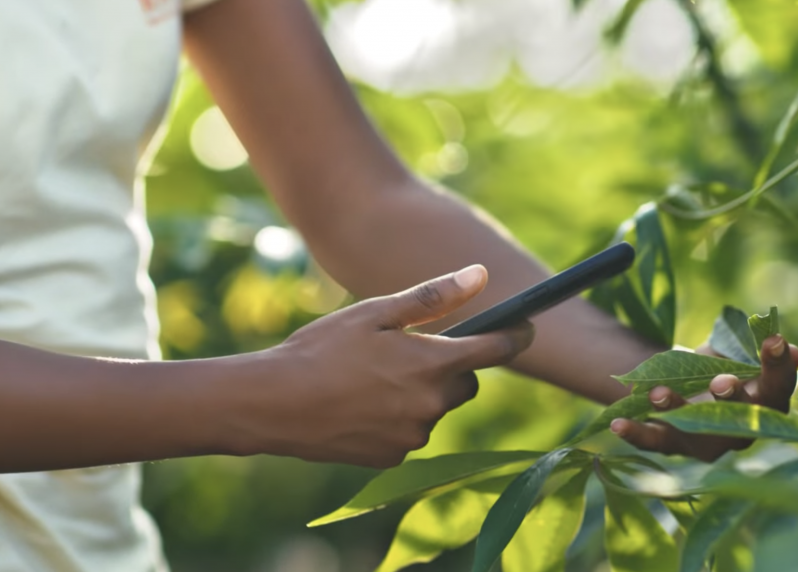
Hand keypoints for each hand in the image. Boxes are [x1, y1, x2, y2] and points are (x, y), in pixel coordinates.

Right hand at [237, 265, 533, 467]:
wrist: (273, 404)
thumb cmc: (322, 349)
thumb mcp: (376, 313)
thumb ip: (434, 297)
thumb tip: (480, 274)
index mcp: (433, 364)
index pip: (497, 351)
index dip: (514, 336)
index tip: (523, 328)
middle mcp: (432, 405)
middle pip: (465, 384)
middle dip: (450, 368)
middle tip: (410, 352)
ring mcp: (413, 436)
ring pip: (434, 409)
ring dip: (418, 394)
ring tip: (371, 379)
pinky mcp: (392, 457)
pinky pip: (408, 433)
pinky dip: (396, 419)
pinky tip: (360, 405)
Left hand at [610, 336, 797, 461]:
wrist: (686, 387)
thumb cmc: (721, 365)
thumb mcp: (736, 352)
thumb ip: (752, 348)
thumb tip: (783, 346)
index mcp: (767, 402)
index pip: (780, 387)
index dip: (779, 366)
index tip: (775, 341)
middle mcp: (741, 430)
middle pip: (742, 420)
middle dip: (732, 400)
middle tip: (722, 381)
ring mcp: (707, 443)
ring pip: (696, 434)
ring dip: (678, 412)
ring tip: (658, 393)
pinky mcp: (672, 444)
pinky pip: (654, 442)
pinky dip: (636, 434)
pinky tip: (617, 424)